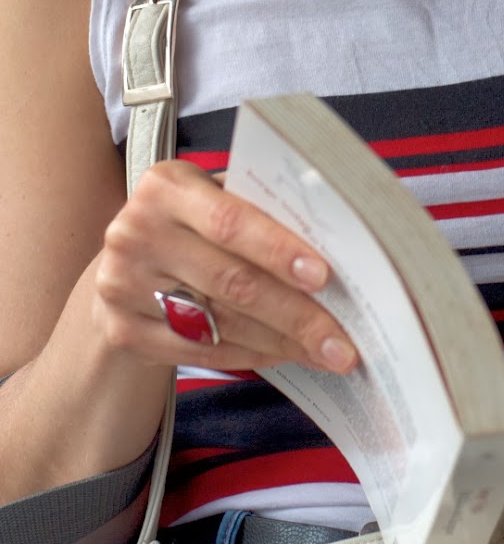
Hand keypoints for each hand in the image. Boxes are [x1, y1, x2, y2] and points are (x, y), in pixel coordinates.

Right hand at [92, 158, 358, 375]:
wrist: (121, 260)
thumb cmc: (190, 222)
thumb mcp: (211, 198)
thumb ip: (258, 211)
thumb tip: (335, 245)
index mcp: (165, 188)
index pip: (230, 221)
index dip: (279, 249)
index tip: (325, 276)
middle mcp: (136, 233)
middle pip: (231, 282)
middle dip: (297, 314)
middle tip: (343, 340)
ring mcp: (121, 285)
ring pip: (220, 323)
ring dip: (282, 342)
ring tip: (327, 352)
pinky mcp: (120, 329)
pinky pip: (199, 351)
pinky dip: (250, 355)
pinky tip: (285, 355)